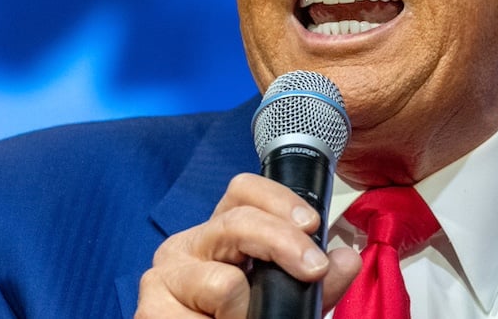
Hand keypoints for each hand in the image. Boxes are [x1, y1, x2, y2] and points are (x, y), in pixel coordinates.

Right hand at [135, 172, 361, 317]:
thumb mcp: (286, 302)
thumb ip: (317, 284)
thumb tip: (347, 259)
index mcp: (220, 235)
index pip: (244, 191)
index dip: (280, 200)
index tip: (312, 224)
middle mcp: (189, 245)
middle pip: (237, 221)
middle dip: (283, 243)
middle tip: (313, 269)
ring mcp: (164, 275)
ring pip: (223, 283)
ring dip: (247, 311)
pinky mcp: (151, 308)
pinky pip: (201, 317)